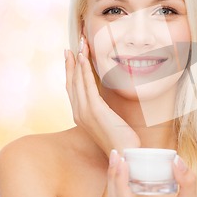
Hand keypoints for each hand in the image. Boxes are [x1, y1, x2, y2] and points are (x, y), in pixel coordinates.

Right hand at [65, 37, 139, 154]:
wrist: (125, 153)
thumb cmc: (120, 139)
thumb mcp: (109, 120)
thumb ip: (103, 108)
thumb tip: (107, 98)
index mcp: (80, 114)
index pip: (72, 87)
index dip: (71, 70)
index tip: (72, 55)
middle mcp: (78, 112)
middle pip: (71, 81)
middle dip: (72, 61)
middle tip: (74, 44)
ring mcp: (84, 111)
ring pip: (77, 80)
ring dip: (78, 60)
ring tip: (80, 45)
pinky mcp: (94, 110)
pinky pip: (87, 85)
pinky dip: (83, 70)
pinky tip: (83, 58)